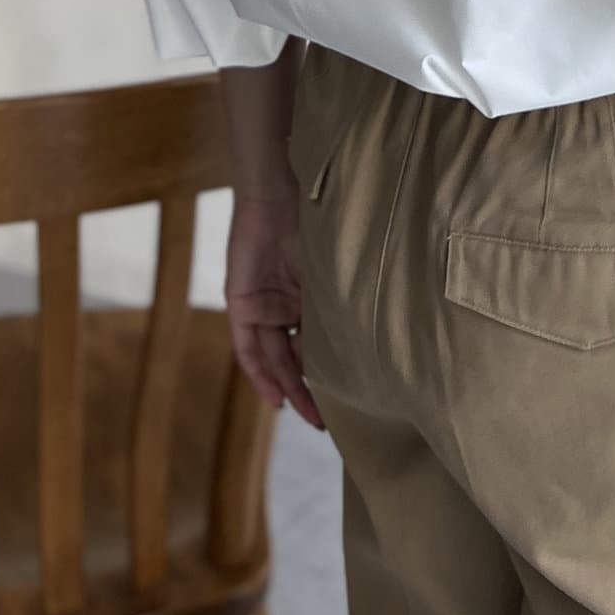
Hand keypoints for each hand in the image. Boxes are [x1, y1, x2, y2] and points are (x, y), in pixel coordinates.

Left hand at [223, 184, 325, 430]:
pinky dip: (259, 373)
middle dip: (309, 391)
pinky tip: (274, 397)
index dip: (328, 371)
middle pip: (295, 357)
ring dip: (287, 387)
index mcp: (310, 295)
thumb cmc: (316, 219)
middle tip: (324, 422)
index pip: (317, 342)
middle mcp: (286, 305)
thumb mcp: (333, 268)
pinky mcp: (241, 304)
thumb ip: (341, 299)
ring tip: (304, 414)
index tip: (346, 399)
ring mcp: (263, 306)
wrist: (278, 193)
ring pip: (274, 357)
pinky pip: (249, 348)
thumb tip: (373, 332)